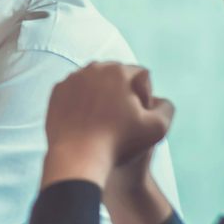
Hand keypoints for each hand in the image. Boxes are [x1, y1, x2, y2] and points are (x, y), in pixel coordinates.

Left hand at [43, 63, 174, 189]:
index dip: (146, 94)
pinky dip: (82, 101)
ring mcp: (71, 78)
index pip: (141, 75)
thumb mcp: (157, 128)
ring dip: (102, 95)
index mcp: (118, 71)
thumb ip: (166, 108)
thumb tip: (158, 100)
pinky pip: (76, 91)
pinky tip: (88, 120)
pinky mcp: (56, 91)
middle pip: (116, 75)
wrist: (78, 156)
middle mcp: (92, 68)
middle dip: (123, 91)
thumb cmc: (119, 143)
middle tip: (123, 116)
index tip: (140, 114)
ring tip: (106, 119)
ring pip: (94, 81)